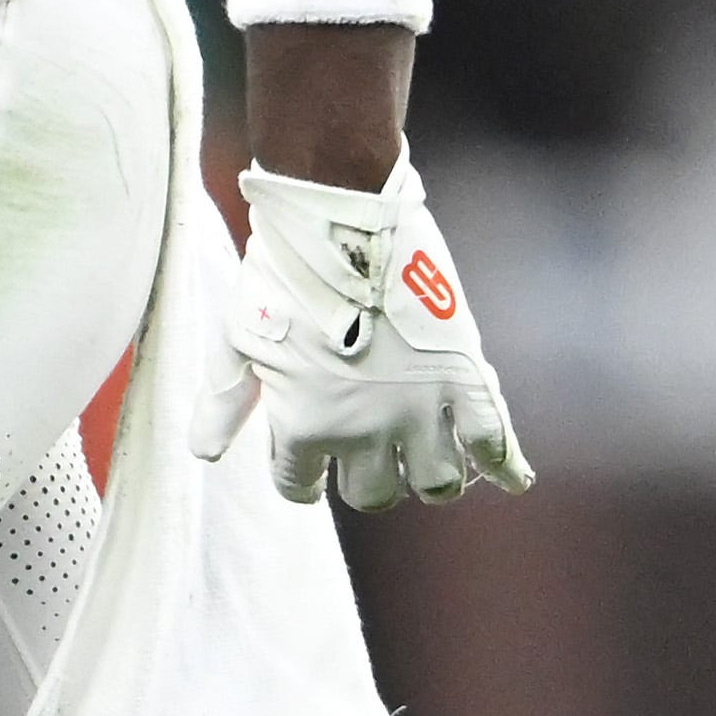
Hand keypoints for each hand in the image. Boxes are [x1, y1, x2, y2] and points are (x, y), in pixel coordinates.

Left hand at [190, 156, 530, 511]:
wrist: (344, 221)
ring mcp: (418, 407)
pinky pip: (493, 439)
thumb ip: (223, 403)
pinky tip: (512, 480)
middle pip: (372, 494)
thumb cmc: (280, 277)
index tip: (308, 473)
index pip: (300, 486)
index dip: (302, 480)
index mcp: (304, 426)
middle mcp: (364, 431)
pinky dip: (505, 465)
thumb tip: (203, 453)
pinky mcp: (462, 377)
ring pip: (434, 482)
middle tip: (368, 461)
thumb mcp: (236, 339)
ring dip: (427, 479)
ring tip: (425, 465)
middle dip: (367, 481)